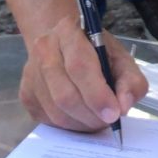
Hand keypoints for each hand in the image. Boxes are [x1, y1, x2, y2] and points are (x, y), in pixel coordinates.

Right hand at [18, 12, 147, 132]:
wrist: (64, 45)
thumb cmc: (97, 52)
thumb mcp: (121, 58)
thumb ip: (130, 80)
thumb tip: (124, 105)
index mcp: (69, 31)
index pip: (79, 66)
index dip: (97, 95)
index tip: (114, 114)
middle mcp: (43, 49)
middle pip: (64, 94)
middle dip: (91, 115)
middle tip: (108, 121)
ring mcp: (31, 72)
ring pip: (55, 111)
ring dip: (81, 124)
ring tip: (97, 120)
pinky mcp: (26, 94)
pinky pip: (48, 120)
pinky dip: (69, 126)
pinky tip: (81, 117)